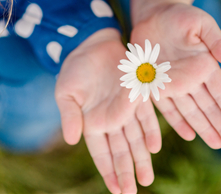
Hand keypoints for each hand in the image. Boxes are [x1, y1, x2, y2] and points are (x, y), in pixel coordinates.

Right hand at [55, 28, 161, 192]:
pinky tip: (154, 146)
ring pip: (135, 138)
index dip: (108, 171)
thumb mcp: (66, 92)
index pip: (101, 153)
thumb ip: (69, 116)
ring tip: (146, 178)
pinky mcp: (138, 94)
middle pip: (121, 150)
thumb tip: (72, 140)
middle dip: (126, 171)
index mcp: (92, 122)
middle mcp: (111, 119)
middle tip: (133, 191)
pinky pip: (146, 117)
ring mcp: (126, 108)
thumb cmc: (75, 68)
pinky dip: (150, 131)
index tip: (117, 190)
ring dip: (141, 157)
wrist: (91, 43)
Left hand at [131, 3, 220, 149]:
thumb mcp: (201, 23)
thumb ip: (217, 42)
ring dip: (203, 127)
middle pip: (209, 107)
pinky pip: (167, 107)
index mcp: (205, 65)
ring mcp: (173, 83)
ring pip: (191, 111)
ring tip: (217, 144)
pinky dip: (177, 121)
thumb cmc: (180, 16)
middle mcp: (191, 78)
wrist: (153, 14)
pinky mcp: (155, 84)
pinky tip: (189, 134)